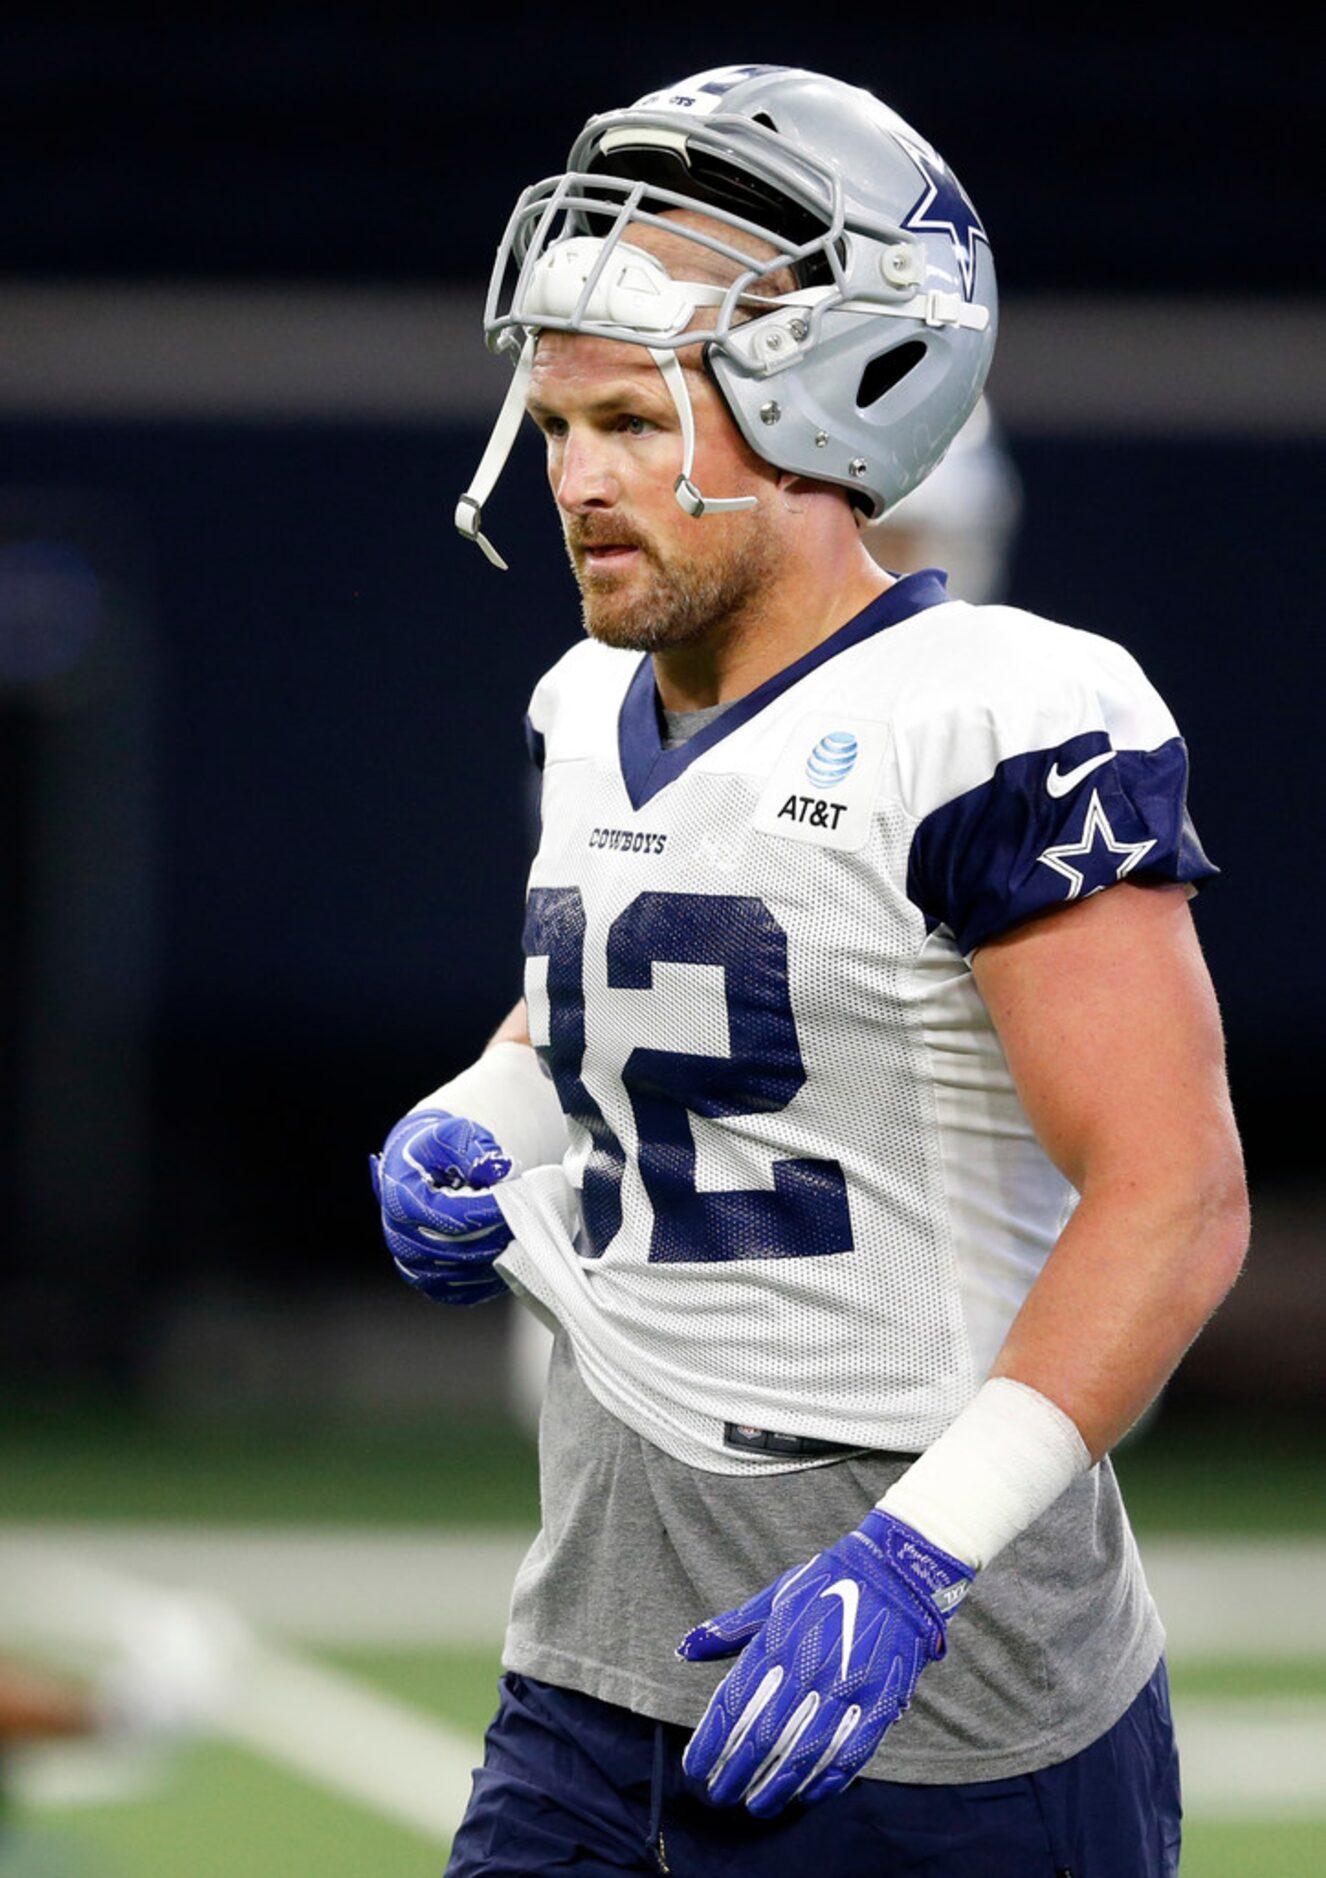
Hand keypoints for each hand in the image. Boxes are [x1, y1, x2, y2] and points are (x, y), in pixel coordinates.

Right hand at [370, 1109, 513, 1304]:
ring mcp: (416, 1266)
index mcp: (401, 1202)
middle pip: (464, 1248)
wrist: (418, 1167)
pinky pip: (468, 1291)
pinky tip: (510, 1253)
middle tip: (529, 1213)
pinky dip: (494, 1277)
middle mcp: (402, 1239)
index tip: (518, 1197)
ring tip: (522, 1229)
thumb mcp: (453, 1134)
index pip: (453, 1217)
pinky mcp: (431, 1283)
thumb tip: (503, 1172)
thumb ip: (477, 1152)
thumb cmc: (435, 1150)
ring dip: (502, 1253)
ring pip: (469, 1272)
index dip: (491, 1211)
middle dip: (502, 1230)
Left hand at [676, 1507, 972, 1816]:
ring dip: (776, 1786)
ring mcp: (847, 1687)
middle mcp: (809, 1667)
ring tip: (756, 1805)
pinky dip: (826, 1780)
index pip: (733, 1703)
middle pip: (763, 1735)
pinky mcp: (881, 1702)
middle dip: (736, 1772)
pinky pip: (850, 1753)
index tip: (693, 1769)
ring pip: (804, 1752)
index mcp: (778, 1641)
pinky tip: (806, 1796)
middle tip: (720, 1795)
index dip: (711, 1741)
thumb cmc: (828, 1585)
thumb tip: (686, 1649)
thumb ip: (732, 1628)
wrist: (896, 1572)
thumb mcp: (776, 1597)